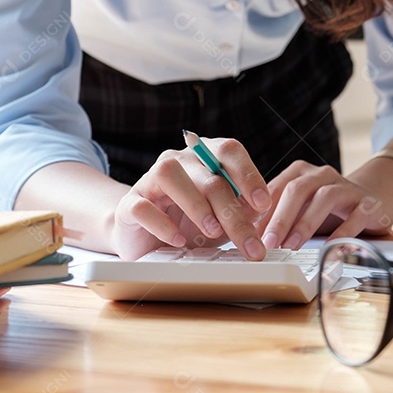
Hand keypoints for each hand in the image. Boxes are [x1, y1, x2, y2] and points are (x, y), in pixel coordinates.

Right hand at [111, 138, 271, 260]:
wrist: (144, 236)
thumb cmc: (189, 222)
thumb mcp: (222, 218)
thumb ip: (241, 210)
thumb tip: (258, 211)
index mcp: (205, 157)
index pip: (229, 150)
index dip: (248, 174)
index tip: (263, 204)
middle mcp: (178, 161)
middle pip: (208, 176)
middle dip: (232, 211)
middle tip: (249, 242)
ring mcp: (149, 180)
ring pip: (169, 174)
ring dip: (196, 204)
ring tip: (212, 231)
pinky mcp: (129, 204)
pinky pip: (142, 206)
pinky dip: (162, 224)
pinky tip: (178, 240)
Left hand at [257, 160, 392, 250]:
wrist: (374, 196)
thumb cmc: (329, 206)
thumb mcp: (301, 206)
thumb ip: (276, 215)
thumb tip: (247, 235)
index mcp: (301, 173)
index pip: (275, 188)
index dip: (260, 211)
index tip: (248, 233)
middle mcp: (323, 175)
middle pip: (297, 190)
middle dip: (280, 218)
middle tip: (268, 242)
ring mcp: (346, 188)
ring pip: (324, 198)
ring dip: (305, 223)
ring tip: (292, 245)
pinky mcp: (368, 203)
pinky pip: (355, 216)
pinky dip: (342, 231)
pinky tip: (330, 246)